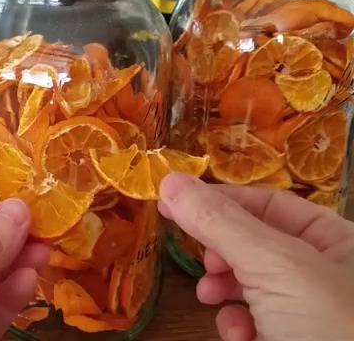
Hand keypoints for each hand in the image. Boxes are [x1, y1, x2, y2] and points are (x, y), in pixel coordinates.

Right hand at [158, 173, 353, 340]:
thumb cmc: (327, 325)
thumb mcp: (274, 265)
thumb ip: (221, 222)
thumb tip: (170, 181)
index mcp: (336, 240)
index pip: (268, 203)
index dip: (221, 201)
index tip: (175, 203)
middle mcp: (321, 270)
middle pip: (252, 243)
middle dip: (220, 251)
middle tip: (199, 258)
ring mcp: (304, 309)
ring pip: (247, 283)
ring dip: (222, 289)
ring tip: (210, 296)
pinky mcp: (286, 338)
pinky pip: (252, 320)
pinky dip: (237, 325)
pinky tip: (238, 335)